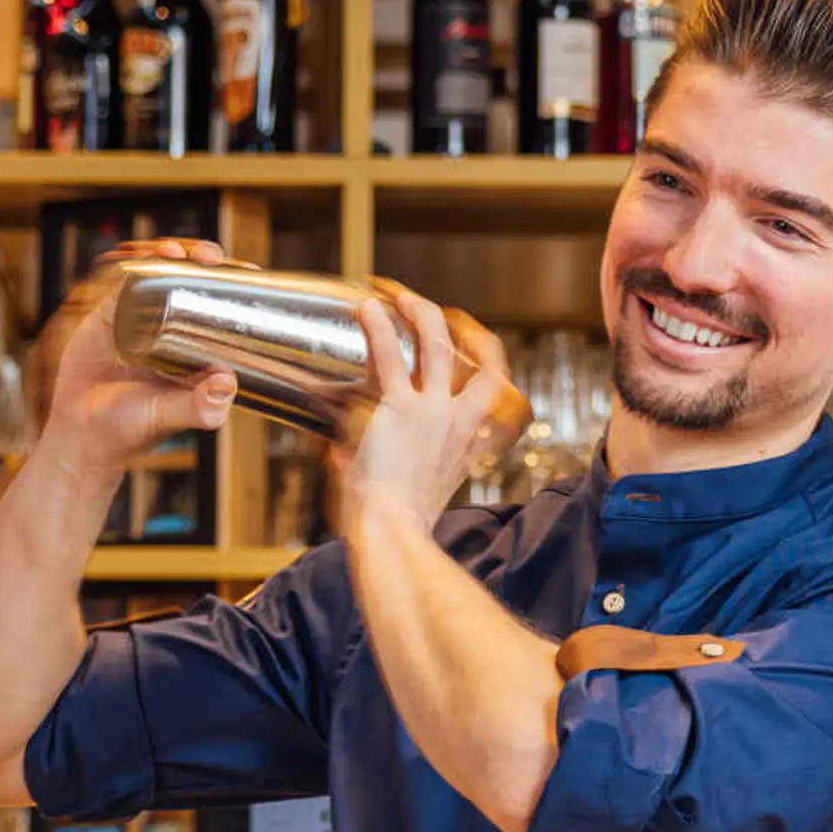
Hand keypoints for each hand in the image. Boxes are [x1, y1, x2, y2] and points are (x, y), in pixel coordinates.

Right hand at [31, 245, 236, 472]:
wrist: (80, 436)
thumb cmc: (129, 432)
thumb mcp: (167, 417)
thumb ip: (198, 408)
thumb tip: (228, 384)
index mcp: (195, 354)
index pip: (222, 310)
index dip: (233, 287)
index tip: (246, 272)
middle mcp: (171, 334)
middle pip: (194, 285)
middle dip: (204, 262)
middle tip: (209, 256)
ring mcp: (140, 322)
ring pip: (160, 277)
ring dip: (170, 256)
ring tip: (173, 250)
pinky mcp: (109, 316)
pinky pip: (123, 282)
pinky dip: (133, 264)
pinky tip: (141, 254)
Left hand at [328, 287, 504, 541]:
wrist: (392, 534)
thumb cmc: (394, 526)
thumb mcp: (400, 492)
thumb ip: (376, 462)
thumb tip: (336, 448)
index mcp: (465, 447)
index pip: (496, 402)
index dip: (493, 372)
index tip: (479, 352)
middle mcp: (457, 425)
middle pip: (485, 366)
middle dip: (470, 335)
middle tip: (445, 316)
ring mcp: (432, 413)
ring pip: (438, 346)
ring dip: (423, 315)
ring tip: (402, 297)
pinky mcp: (398, 408)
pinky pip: (388, 357)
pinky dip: (376, 328)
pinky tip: (366, 309)